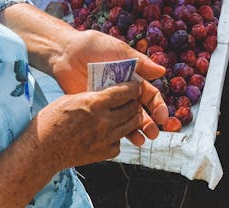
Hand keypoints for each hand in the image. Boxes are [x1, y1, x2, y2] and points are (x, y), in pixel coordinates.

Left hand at [0, 5, 167, 145]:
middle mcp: (124, 94)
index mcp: (133, 80)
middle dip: (149, 124)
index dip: (158, 107)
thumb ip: (140, 63)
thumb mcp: (119, 52)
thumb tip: (162, 71)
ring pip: (126, 121)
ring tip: (140, 140)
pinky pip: (108, 123)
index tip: (162, 118)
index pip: (150, 96)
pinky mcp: (96, 110)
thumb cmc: (94, 47)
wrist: (66, 53)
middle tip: (153, 134)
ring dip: (135, 132)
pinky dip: (115, 132)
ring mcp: (110, 104)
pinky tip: (121, 139)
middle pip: (141, 112)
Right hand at [35, 81, 142, 168]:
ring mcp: (106, 139)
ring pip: (130, 126)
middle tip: (134, 101)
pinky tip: (111, 134)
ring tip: (129, 116)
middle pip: (131, 110)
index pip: (124, 93)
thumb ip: (90, 98)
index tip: (135, 87)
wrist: (43, 150)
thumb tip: (104, 95)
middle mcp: (104, 121)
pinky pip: (119, 143)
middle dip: (134, 103)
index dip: (133, 88)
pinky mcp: (104, 153)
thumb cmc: (50, 122)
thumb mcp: (69, 100)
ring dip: (132, 119)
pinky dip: (118, 137)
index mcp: (94, 104)